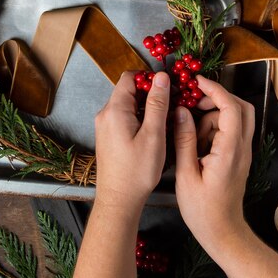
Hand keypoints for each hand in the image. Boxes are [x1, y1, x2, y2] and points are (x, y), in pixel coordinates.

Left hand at [94, 71, 170, 210]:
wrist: (118, 199)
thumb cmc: (137, 171)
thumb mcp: (153, 135)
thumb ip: (158, 103)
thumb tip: (162, 78)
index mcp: (114, 110)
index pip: (130, 78)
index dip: (150, 78)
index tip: (168, 87)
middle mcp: (105, 114)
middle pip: (129, 91)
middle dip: (151, 93)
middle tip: (172, 103)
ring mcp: (105, 126)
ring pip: (128, 105)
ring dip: (147, 107)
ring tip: (166, 119)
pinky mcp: (108, 137)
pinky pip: (125, 118)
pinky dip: (140, 119)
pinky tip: (154, 132)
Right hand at [173, 75, 254, 251]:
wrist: (223, 232)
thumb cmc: (202, 210)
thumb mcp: (186, 175)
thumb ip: (184, 140)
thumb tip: (181, 111)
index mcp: (229, 151)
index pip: (231, 108)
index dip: (215, 90)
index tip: (197, 81)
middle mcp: (242, 148)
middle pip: (241, 107)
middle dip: (217, 98)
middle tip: (193, 104)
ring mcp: (243, 153)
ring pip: (235, 118)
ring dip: (213, 117)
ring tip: (191, 136)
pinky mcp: (238, 158)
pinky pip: (231, 132)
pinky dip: (215, 129)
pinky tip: (197, 145)